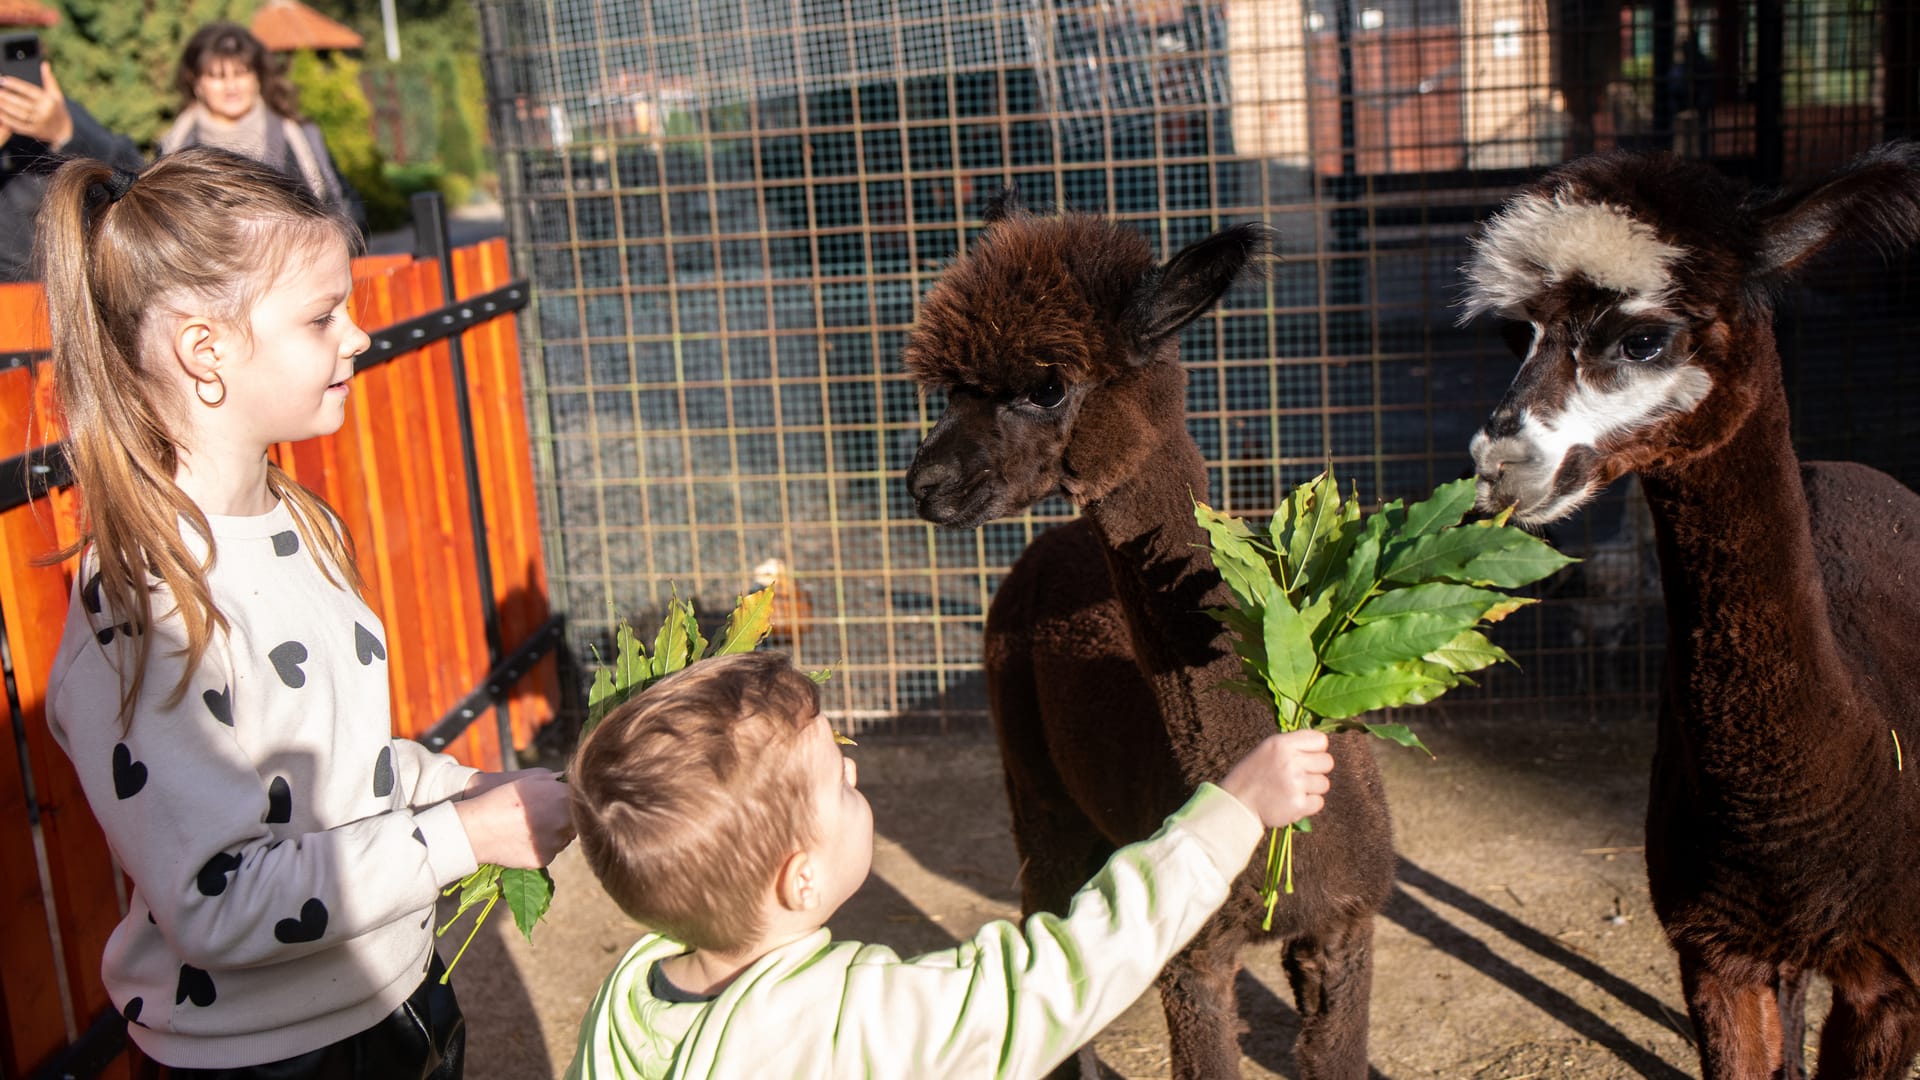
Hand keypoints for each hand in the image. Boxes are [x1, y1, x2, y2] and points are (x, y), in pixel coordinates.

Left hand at [0, 65, 72, 148]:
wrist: (63, 132)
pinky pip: (17, 125)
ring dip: (4, 107)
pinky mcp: (33, 131)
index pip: (30, 91)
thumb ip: (49, 79)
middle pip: (22, 103)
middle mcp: (45, 112)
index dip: (15, 85)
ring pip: (18, 114)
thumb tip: (44, 64)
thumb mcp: (56, 95)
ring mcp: (39, 123)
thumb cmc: (57, 109)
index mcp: (49, 101)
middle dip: (6, 96)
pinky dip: (7, 119)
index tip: (3, 80)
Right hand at [454, 770, 573, 868]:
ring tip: (531, 826)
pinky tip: (524, 839)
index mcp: (563, 799)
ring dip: (554, 834)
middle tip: (546, 814)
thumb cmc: (504, 797)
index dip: (573, 803)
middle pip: (575, 823)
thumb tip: (571, 784)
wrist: (478, 826)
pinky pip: (550, 852)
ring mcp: (554, 843)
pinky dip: (541, 847)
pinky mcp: (544, 859)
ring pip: (564, 839)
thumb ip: (558, 781)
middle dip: (565, 819)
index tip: (563, 802)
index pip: (582, 802)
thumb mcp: (534, 778)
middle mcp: (563, 822)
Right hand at [1218, 730, 1333, 828]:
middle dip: (1316, 770)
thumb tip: (1320, 745)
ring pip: (1324, 784)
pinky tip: (1291, 801)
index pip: (1321, 740)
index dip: (1315, 750)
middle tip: (1299, 776)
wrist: (1236, 804)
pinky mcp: (1298, 804)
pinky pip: (1319, 802)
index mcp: (1282, 744)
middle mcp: (1291, 761)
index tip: (1305, 757)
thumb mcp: (1267, 750)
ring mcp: (1295, 784)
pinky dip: (1308, 804)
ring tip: (1291, 790)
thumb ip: (1292, 745)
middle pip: (1327, 762)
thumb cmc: (1251, 775)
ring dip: (1311, 789)